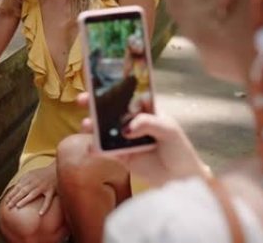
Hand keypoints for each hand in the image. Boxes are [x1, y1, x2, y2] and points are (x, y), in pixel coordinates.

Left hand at [4, 164, 56, 214]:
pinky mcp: (51, 191)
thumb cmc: (43, 173)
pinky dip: (44, 207)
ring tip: (18, 206)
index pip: (18, 187)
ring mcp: (43, 186)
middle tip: (8, 206)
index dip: (12, 194)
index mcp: (30, 178)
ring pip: (33, 194)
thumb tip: (15, 186)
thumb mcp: (32, 173)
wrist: (57, 168)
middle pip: (23, 191)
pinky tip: (40, 213)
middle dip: (15, 198)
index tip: (6, 201)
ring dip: (25, 200)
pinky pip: (48, 200)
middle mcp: (35, 182)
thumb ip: (24, 179)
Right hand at [77, 93, 208, 187]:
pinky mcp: (119, 156)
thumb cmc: (179, 149)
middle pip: (109, 109)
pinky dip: (95, 148)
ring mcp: (124, 138)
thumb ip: (148, 124)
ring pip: (103, 129)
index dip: (111, 86)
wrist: (180, 179)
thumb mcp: (168, 130)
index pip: (126, 93)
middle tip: (82, 100)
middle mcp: (131, 121)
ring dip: (92, 126)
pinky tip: (92, 148)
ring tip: (87, 126)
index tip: (96, 82)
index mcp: (144, 109)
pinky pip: (103, 150)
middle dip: (93, 103)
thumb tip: (126, 128)